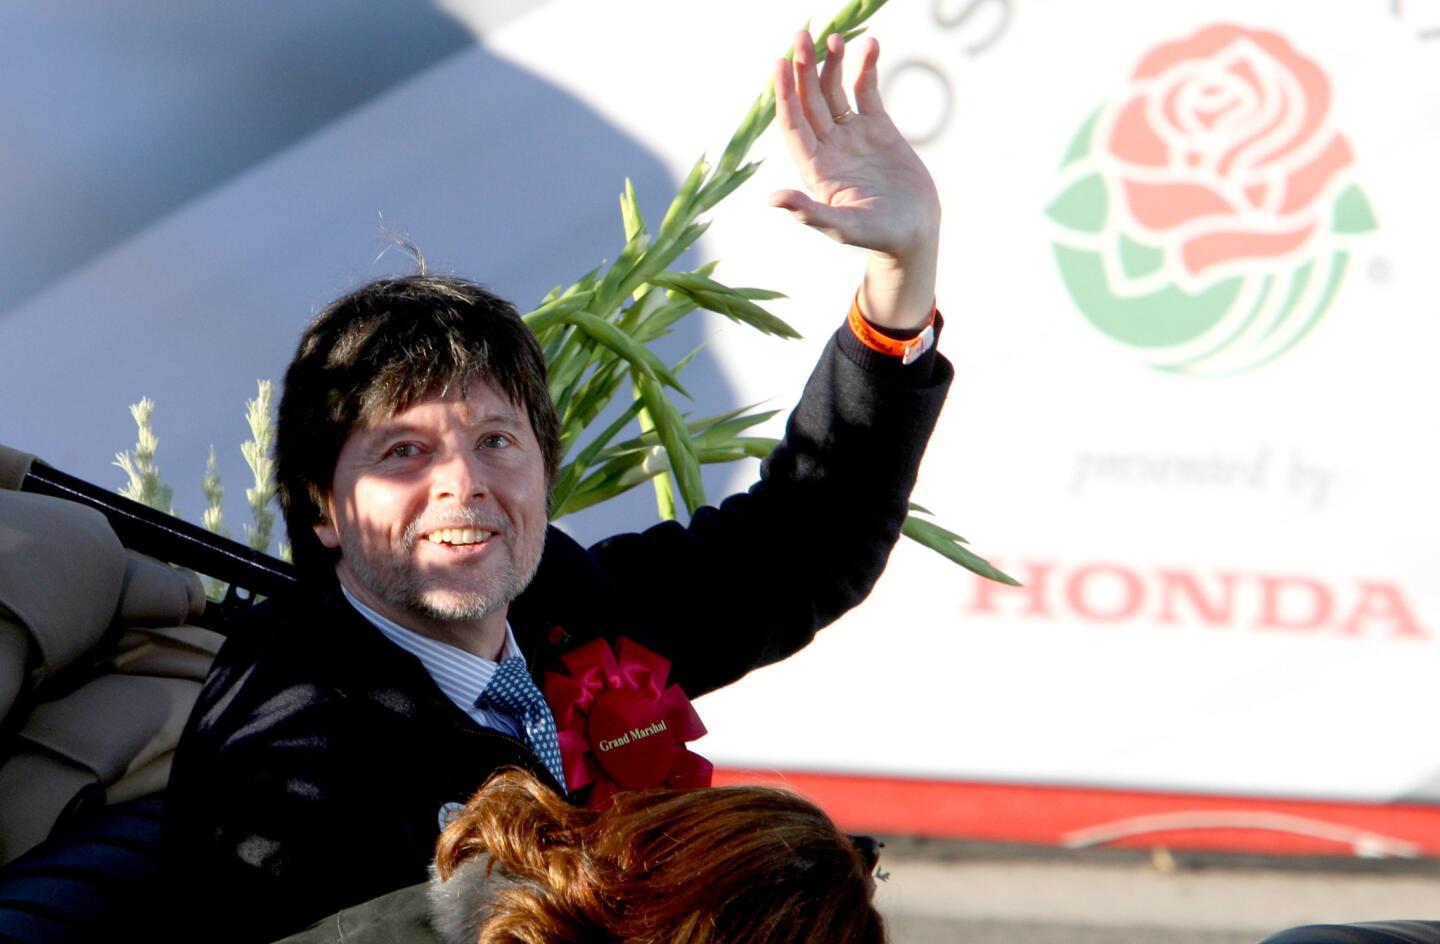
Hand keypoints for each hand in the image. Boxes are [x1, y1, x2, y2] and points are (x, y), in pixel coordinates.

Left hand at [771, 31, 940, 330]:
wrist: (914, 232)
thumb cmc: (876, 236)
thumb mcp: (842, 226)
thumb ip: (809, 212)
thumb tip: (774, 198)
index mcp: (815, 168)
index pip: (793, 124)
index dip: (784, 95)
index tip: (780, 64)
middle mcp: (829, 147)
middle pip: (810, 101)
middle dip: (804, 69)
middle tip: (802, 36)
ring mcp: (853, 136)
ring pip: (835, 92)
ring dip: (832, 65)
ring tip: (835, 38)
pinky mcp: (879, 129)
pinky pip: (867, 92)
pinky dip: (867, 69)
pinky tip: (870, 46)